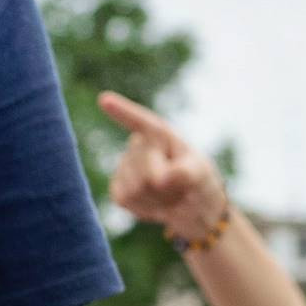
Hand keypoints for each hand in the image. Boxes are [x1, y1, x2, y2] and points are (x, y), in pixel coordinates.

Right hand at [97, 91, 225, 239]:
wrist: (191, 207)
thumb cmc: (198, 181)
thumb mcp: (200, 174)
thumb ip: (185, 173)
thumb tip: (159, 180)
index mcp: (160, 134)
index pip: (140, 122)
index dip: (123, 111)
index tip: (104, 99)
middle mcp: (138, 146)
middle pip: (146, 170)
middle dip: (166, 186)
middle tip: (179, 186)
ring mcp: (125, 167)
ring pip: (136, 188)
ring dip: (158, 198)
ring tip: (169, 194)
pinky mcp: (118, 189)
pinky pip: (126, 199)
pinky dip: (144, 207)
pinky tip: (154, 203)